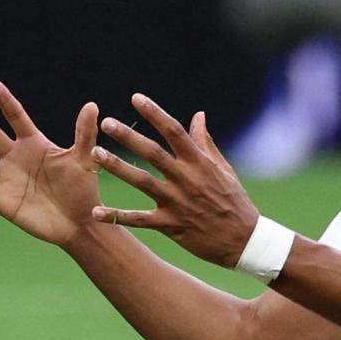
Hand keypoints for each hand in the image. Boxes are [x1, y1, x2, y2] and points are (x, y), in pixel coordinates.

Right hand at [0, 81, 100, 247]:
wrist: (79, 223)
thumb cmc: (84, 190)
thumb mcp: (85, 160)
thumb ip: (84, 134)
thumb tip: (92, 106)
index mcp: (34, 145)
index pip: (17, 118)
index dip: (6, 102)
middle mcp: (16, 158)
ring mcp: (6, 180)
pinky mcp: (2, 202)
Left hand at [91, 93, 259, 266]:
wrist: (245, 241)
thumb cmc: (235, 202)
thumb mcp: (224, 169)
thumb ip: (206, 143)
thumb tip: (198, 115)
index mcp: (200, 163)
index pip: (174, 131)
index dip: (155, 113)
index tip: (136, 98)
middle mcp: (187, 179)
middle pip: (153, 153)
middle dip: (129, 137)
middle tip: (106, 122)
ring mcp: (177, 202)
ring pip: (142, 181)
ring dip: (117, 167)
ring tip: (95, 154)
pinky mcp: (171, 225)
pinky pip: (139, 220)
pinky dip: (117, 216)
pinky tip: (95, 213)